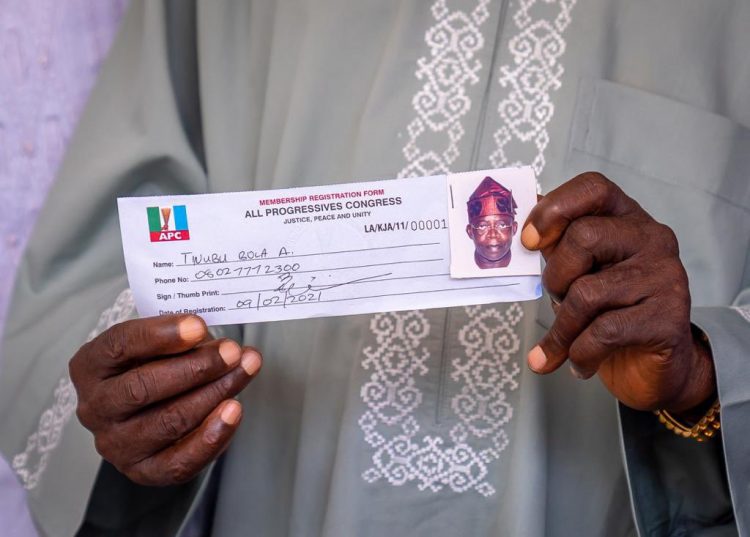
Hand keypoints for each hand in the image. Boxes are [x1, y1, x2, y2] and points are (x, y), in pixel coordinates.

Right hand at [69, 314, 260, 485]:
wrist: (150, 409)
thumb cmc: (154, 366)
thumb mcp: (159, 343)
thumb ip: (182, 340)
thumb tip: (220, 345)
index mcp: (90, 366)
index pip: (120, 345)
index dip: (161, 335)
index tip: (198, 326)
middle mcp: (95, 407)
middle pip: (143, 387)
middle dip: (196, 367)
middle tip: (231, 352)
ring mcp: (116, 444)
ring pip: (168, 421)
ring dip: (214, 394)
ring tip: (243, 372)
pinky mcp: (143, 471)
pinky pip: (180, 461)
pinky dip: (212, 436)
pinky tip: (233, 411)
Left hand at [522, 172, 714, 413]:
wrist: (653, 368)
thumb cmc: (608, 312)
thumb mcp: (576, 272)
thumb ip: (553, 247)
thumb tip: (513, 225)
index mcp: (625, 218)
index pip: (593, 188)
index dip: (555, 209)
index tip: (529, 241)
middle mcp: (651, 238)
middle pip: (585, 237)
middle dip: (556, 277)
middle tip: (557, 300)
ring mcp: (665, 276)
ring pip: (588, 292)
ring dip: (563, 328)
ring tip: (563, 345)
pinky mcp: (669, 317)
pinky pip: (604, 331)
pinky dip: (580, 353)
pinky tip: (580, 363)